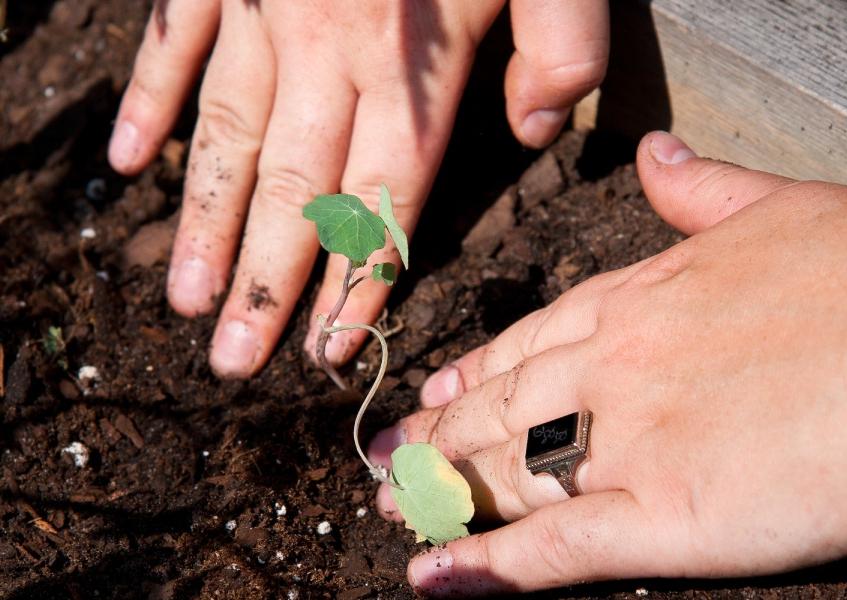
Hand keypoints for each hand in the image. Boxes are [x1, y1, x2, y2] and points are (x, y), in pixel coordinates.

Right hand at [108, 0, 608, 377]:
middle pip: (293, 192)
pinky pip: (176, 43)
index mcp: (412, 66)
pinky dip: (152, 104)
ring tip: (183, 298)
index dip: (355, 280)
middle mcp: (329, 52)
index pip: (381, 200)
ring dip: (203, 223)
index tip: (326, 348)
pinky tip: (131, 164)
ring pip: (226, 137)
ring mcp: (265, 11)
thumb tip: (531, 134)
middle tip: (232, 361)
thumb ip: (562, 52)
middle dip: (264, 283)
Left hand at [369, 131, 846, 595]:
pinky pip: (555, 547)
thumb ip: (702, 191)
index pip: (528, 343)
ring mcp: (629, 442)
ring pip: (509, 471)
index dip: (472, 371)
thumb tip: (658, 156)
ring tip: (394, 506)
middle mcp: (613, 368)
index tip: (432, 393)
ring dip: (443, 492)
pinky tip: (435, 579)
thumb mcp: (779, 207)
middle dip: (437, 436)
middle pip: (499, 408)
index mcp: (637, 299)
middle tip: (388, 458)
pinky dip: (489, 566)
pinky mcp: (664, 518)